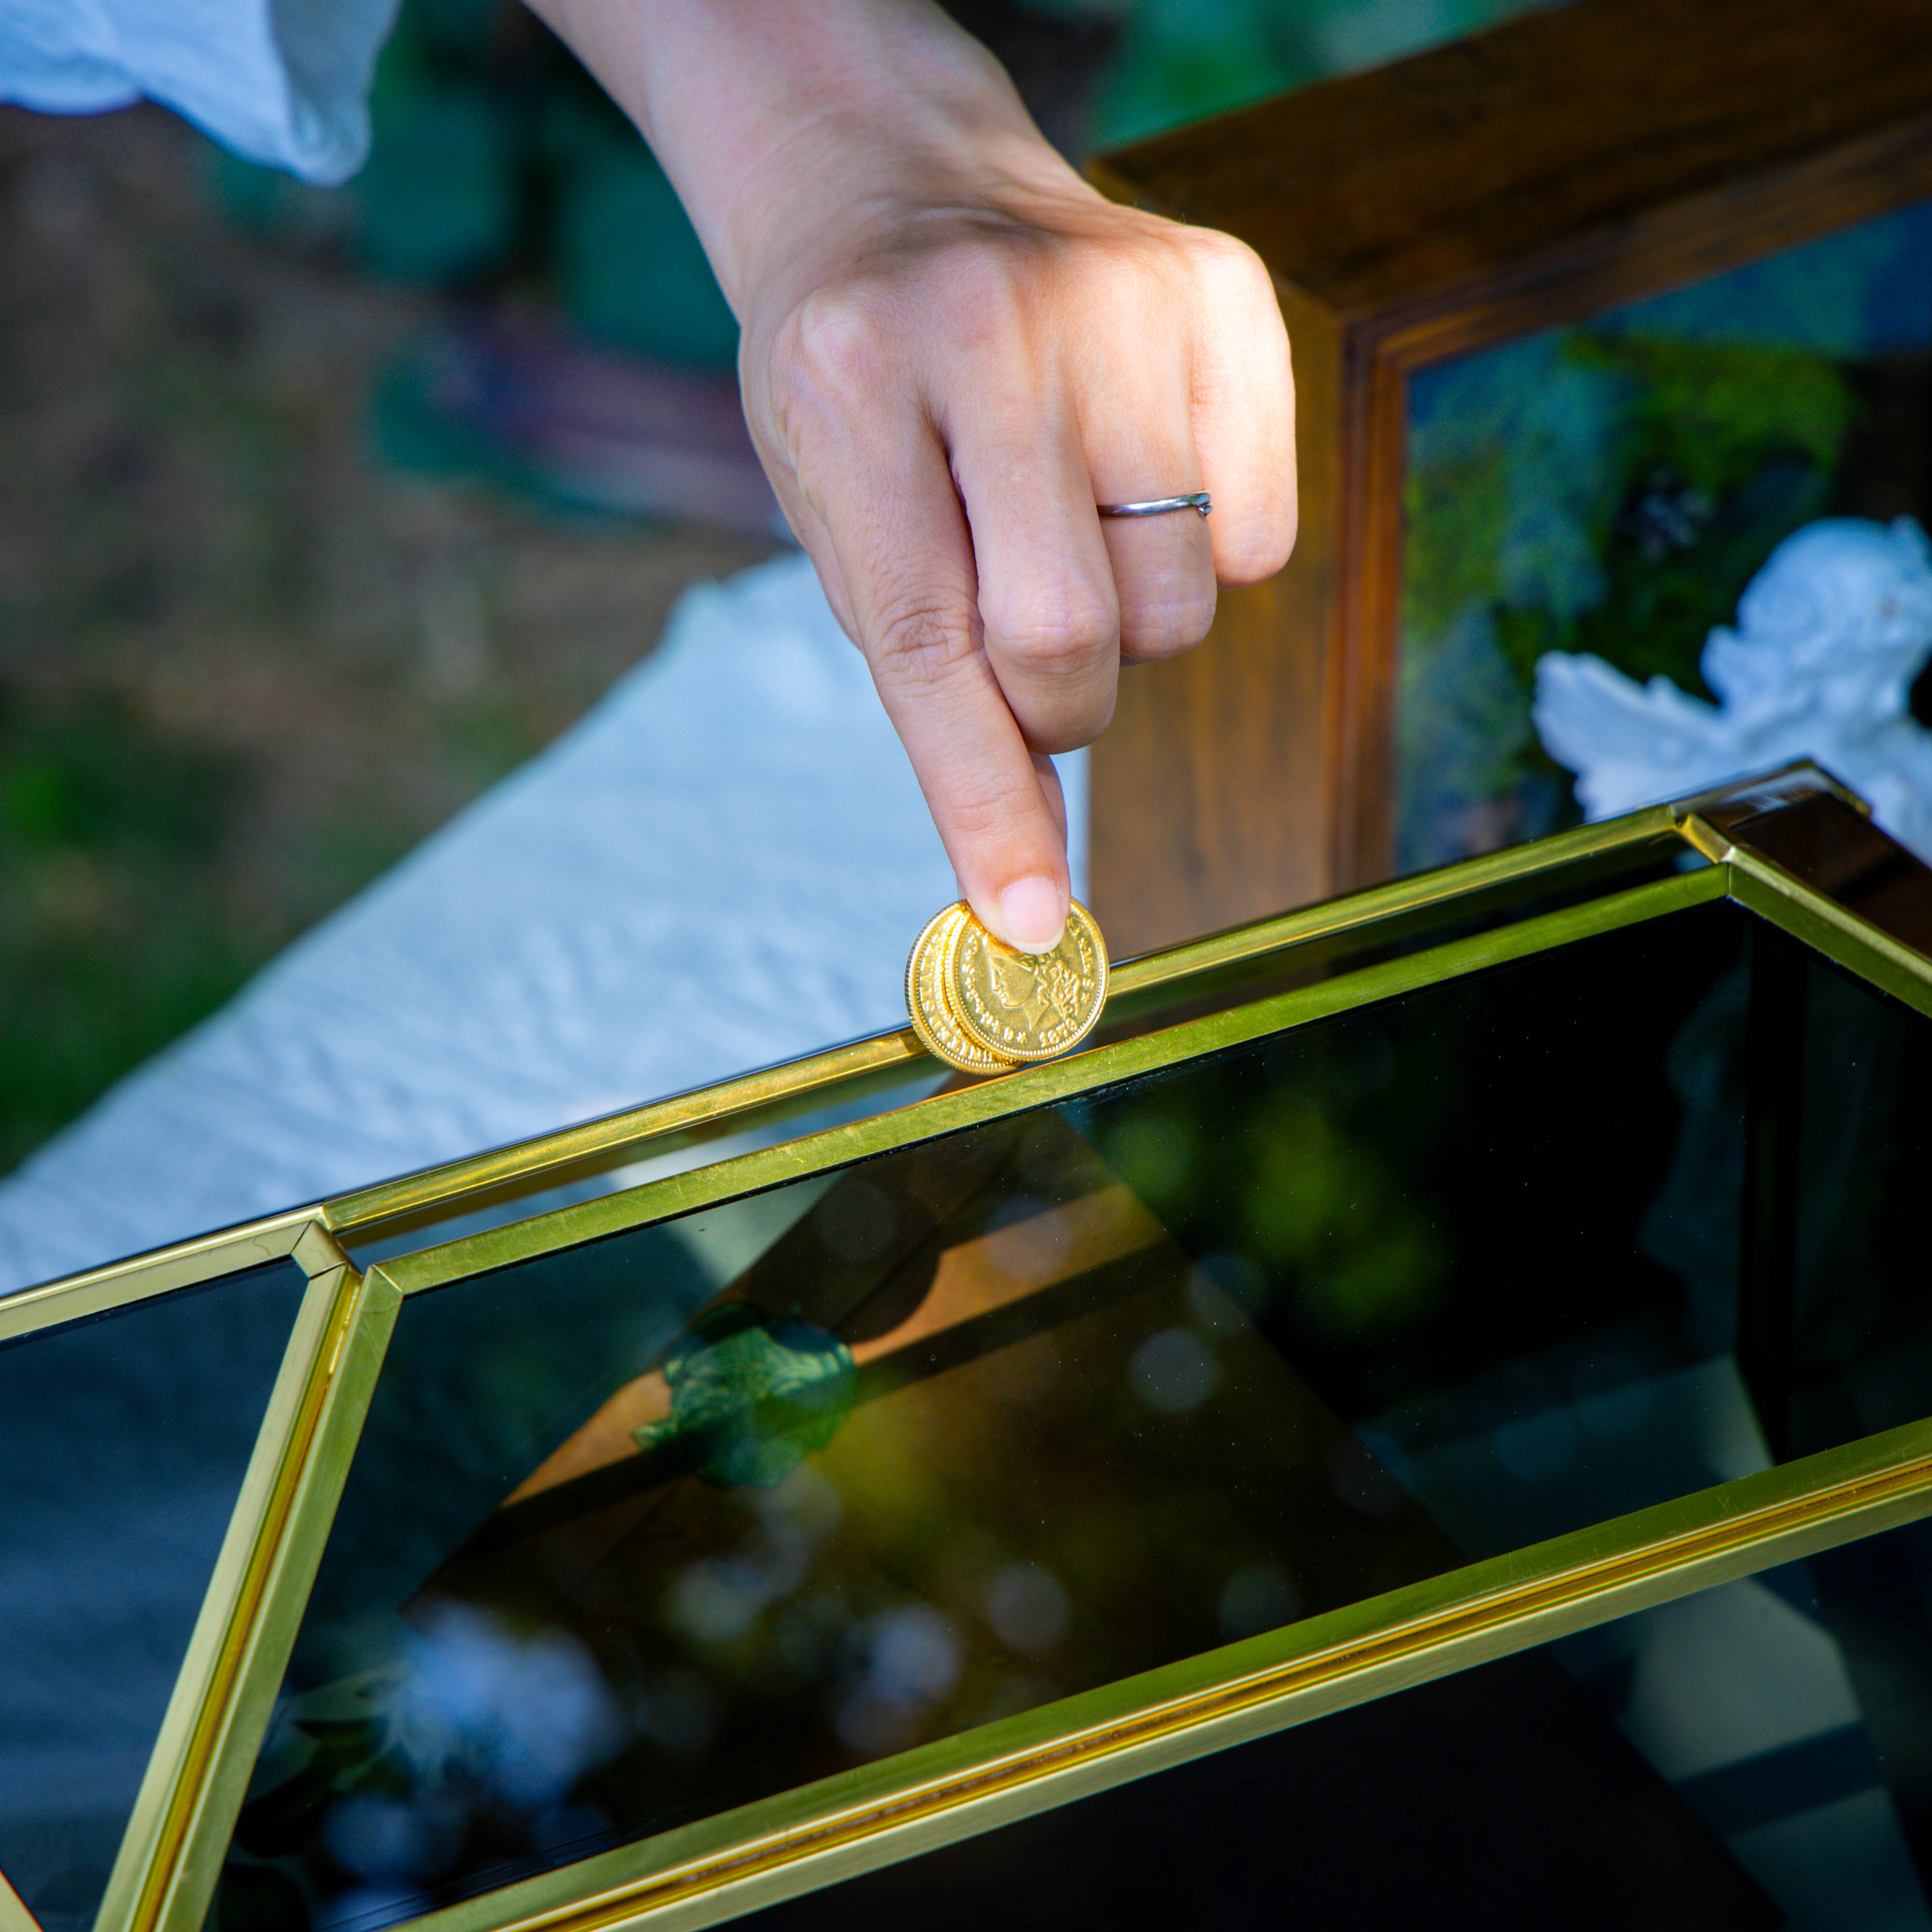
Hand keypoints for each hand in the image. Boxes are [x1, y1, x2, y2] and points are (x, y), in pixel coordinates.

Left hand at [523, 0, 1296, 951]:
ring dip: (1127, 627)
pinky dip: (1205, 558)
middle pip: (1073, 638)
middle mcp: (987, 323)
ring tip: (1067, 527)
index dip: (981, 801)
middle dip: (1055, 701)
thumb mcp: (839, 516)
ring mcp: (1118, 297)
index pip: (926, 643)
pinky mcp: (1223, 290)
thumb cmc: (857, 390)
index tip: (1028, 924)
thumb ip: (930, 681)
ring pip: (1178, 607)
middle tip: (1021, 638)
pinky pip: (1260, 541)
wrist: (899, 189)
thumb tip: (1025, 886)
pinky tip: (1135, 475)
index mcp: (849, 382)